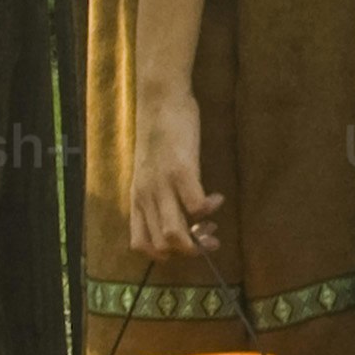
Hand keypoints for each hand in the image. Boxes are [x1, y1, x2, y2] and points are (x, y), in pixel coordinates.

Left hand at [124, 83, 226, 262]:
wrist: (160, 100)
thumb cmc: (159, 132)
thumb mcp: (149, 169)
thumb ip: (157, 191)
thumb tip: (175, 212)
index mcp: (137, 198)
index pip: (141, 244)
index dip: (165, 254)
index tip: (185, 243)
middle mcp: (145, 196)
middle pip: (161, 245)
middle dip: (190, 251)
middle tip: (210, 241)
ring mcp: (161, 185)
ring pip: (174, 234)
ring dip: (199, 239)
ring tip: (215, 226)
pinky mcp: (181, 171)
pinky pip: (195, 206)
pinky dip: (209, 209)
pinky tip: (217, 198)